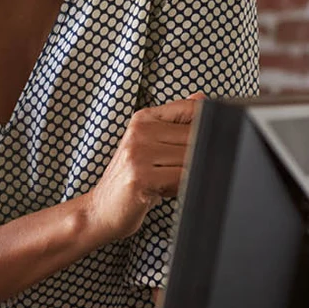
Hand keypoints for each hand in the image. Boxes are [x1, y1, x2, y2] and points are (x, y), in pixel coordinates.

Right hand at [84, 93, 205, 243]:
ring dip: (189, 175)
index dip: (206, 128)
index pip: (191, 110)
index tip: (199, 145)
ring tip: (167, 182)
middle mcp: (139, 132)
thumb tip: (202, 98)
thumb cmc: (131, 179)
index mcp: (143, 119)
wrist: (102, 209)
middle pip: (196, 136)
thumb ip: (176, 122)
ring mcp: (138, 153)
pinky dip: (181, 187)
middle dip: (198, 157)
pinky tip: (164, 191)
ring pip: (191, 158)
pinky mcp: (140, 177)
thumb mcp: (150, 145)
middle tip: (177, 171)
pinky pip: (182, 178)